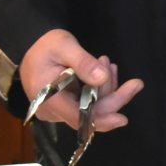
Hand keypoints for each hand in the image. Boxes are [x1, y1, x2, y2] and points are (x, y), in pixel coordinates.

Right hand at [19, 28, 144, 133]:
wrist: (30, 47)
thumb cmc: (45, 45)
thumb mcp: (63, 45)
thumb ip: (82, 62)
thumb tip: (103, 78)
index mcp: (48, 98)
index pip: (79, 117)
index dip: (102, 119)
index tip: (123, 118)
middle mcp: (52, 111)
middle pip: (90, 115)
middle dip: (113, 98)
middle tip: (135, 83)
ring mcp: (58, 111)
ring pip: (91, 110)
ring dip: (106, 90)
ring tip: (108, 64)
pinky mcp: (65, 107)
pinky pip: (87, 105)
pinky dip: (99, 90)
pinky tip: (104, 71)